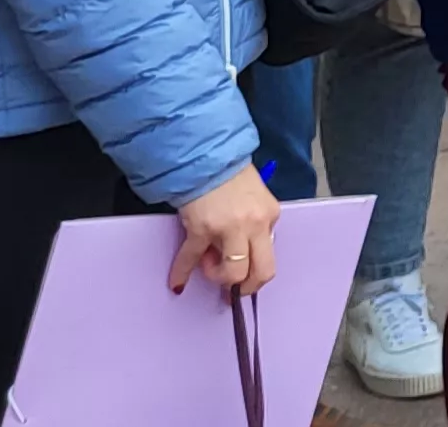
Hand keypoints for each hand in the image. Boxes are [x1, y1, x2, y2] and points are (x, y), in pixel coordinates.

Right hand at [172, 166, 280, 296]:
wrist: (205, 157)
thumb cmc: (231, 175)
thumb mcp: (256, 198)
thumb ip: (255, 223)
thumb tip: (244, 249)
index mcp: (270, 215)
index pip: (270, 251)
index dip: (254, 264)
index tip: (244, 271)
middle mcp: (254, 224)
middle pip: (262, 271)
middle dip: (247, 286)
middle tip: (234, 290)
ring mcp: (229, 228)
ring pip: (233, 272)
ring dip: (219, 277)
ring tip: (208, 267)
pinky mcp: (201, 228)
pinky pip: (191, 259)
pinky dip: (182, 273)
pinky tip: (177, 283)